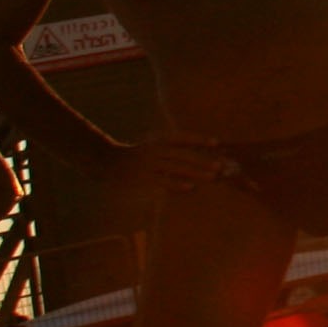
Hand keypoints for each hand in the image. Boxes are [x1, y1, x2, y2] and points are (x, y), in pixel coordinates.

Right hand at [107, 139, 239, 192]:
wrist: (106, 163)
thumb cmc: (136, 156)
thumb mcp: (152, 147)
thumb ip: (172, 149)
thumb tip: (200, 152)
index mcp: (157, 141)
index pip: (181, 138)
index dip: (199, 139)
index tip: (217, 142)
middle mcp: (155, 151)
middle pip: (182, 154)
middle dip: (203, 160)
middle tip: (221, 165)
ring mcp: (149, 165)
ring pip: (176, 168)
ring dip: (196, 172)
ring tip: (213, 177)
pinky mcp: (143, 180)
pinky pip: (163, 182)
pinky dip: (178, 185)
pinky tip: (192, 188)